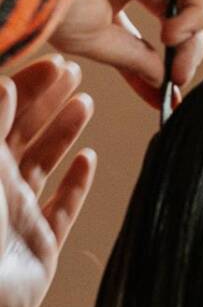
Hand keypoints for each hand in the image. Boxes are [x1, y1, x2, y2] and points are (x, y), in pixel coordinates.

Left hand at [0, 59, 96, 306]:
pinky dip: (76, 185)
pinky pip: (61, 209)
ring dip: (64, 133)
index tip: (51, 61)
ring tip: (85, 104)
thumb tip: (3, 84)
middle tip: (73, 72)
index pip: (3, 115)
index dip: (25, 86)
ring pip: (44, 165)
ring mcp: (19, 215)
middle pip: (23, 133)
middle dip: (46, 101)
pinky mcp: (41, 245)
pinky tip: (89, 161)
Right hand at [47, 0, 202, 106]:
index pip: (166, 22)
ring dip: (195, 20)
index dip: (174, 56)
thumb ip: (137, 59)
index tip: (174, 90)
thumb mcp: (99, 38)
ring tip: (170, 36)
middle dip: (189, 46)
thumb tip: (165, 81)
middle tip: (179, 73)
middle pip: (189, 7)